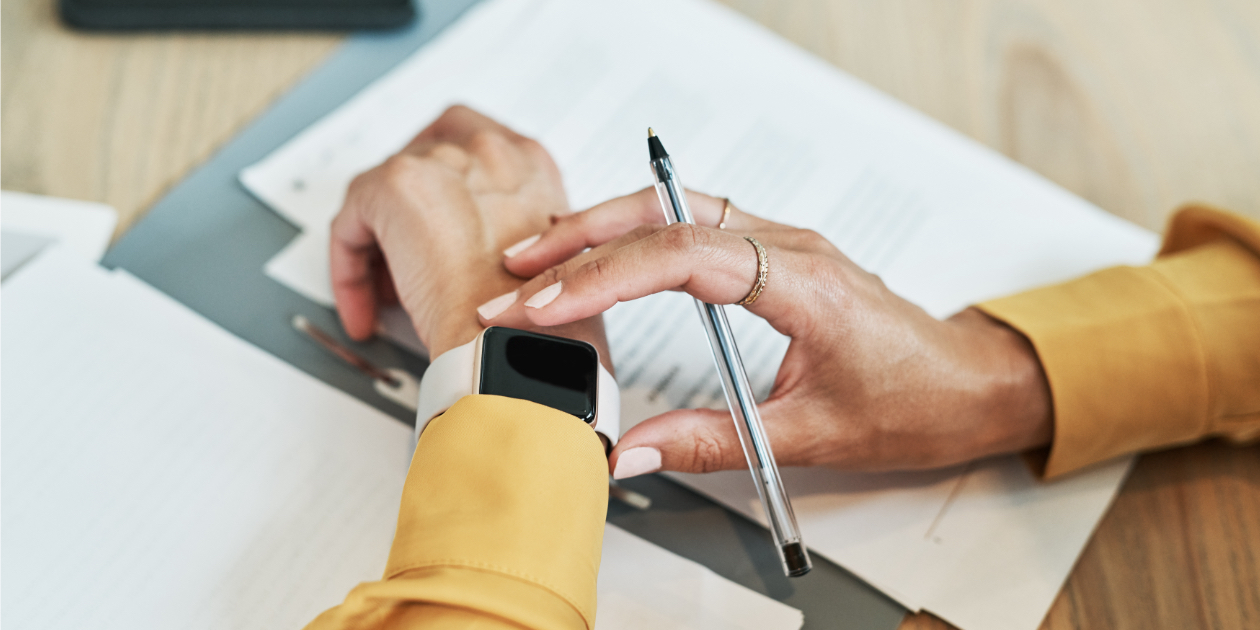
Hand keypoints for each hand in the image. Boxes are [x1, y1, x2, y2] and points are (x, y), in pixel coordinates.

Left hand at [329, 105, 608, 360]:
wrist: (516, 341)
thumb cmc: (537, 318)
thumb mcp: (543, 261)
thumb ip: (513, 237)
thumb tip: (473, 253)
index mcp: (531, 163)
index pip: (472, 152)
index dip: (446, 195)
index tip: (436, 232)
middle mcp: (492, 151)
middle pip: (423, 159)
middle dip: (408, 209)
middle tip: (402, 259)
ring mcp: (444, 160)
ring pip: (384, 193)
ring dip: (380, 244)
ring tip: (388, 295)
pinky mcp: (398, 184)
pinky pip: (351, 220)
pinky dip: (350, 267)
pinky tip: (367, 306)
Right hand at [481, 187, 1053, 474]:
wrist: (965, 381)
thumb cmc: (912, 400)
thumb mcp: (810, 436)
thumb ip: (714, 442)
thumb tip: (634, 451)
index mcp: (803, 283)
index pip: (684, 255)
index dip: (606, 276)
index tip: (547, 305)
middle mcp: (787, 246)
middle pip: (666, 214)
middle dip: (581, 242)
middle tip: (516, 278)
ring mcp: (779, 241)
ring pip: (673, 208)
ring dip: (600, 229)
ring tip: (536, 260)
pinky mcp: (770, 252)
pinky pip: (690, 222)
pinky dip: (632, 235)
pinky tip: (598, 253)